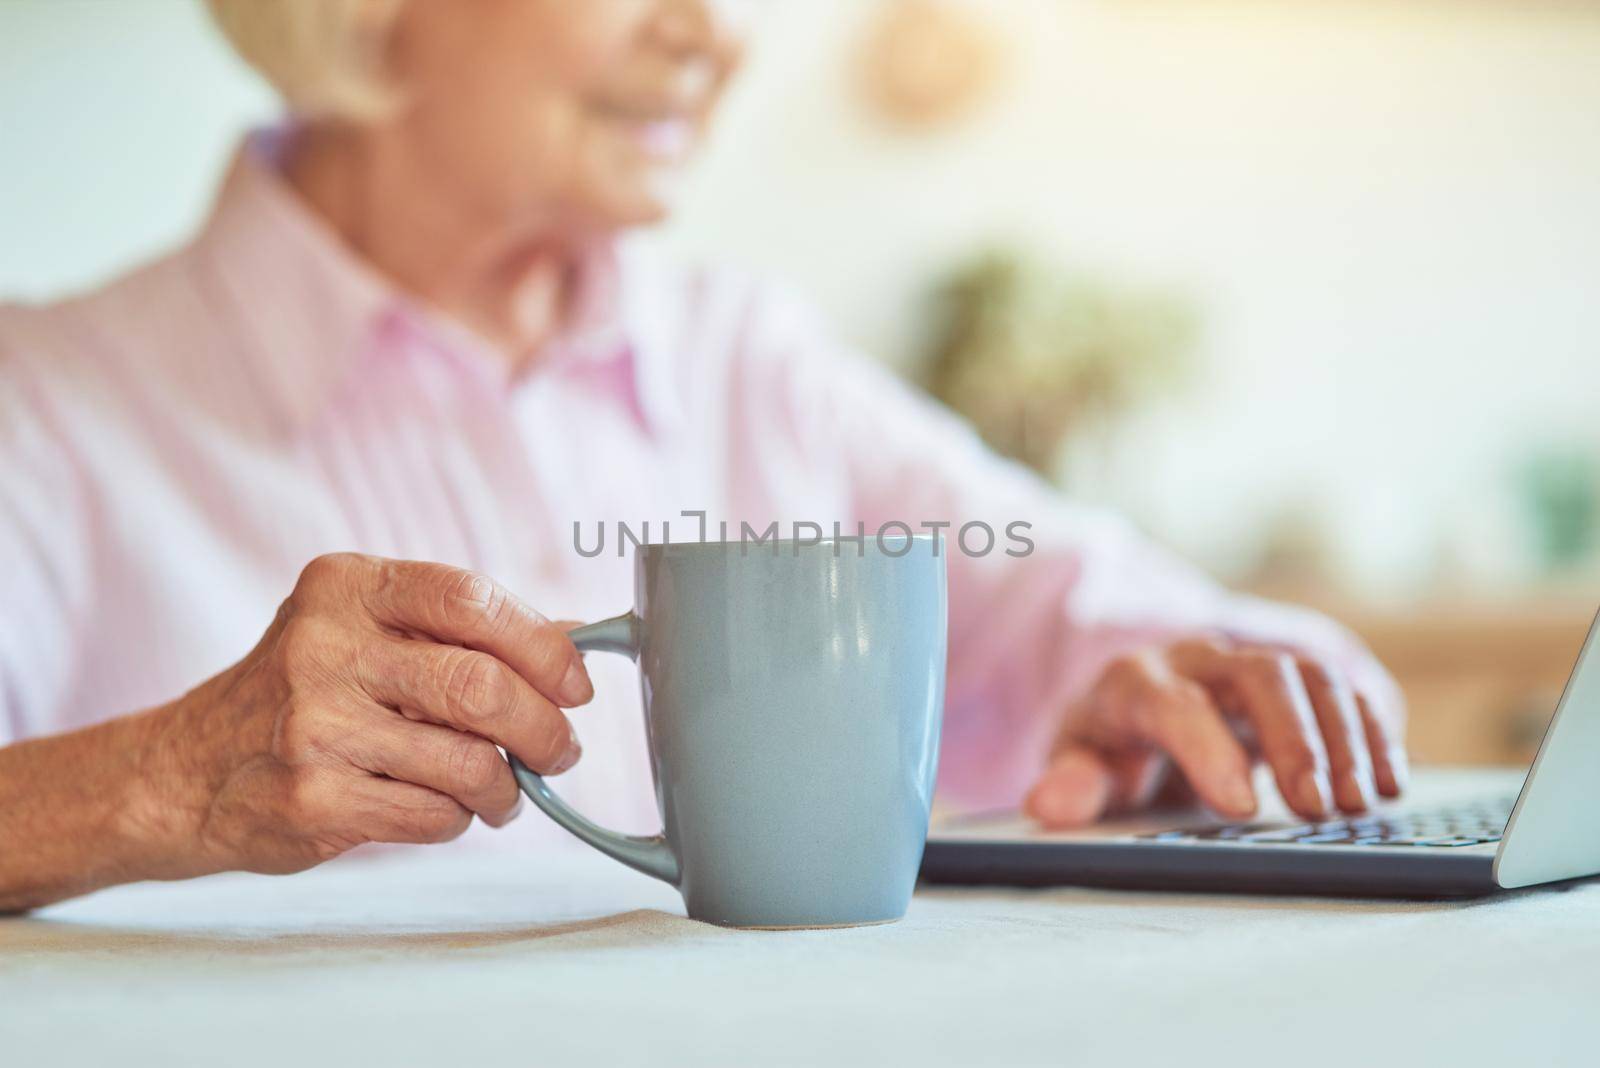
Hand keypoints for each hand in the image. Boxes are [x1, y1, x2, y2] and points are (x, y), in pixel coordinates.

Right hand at [130, 554, 592, 877]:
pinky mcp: (311, 800)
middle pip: (480, 686)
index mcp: (347, 587)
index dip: (544, 646)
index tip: (576, 684)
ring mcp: (312, 726)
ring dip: (506, 785)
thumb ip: (464, 630)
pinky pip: (432, 815)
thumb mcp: (365, 630)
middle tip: (561, 749)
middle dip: (543, 728)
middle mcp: (325, 647)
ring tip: (502, 790)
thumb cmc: (300, 693)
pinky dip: (457, 818)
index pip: (472, 600)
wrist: (185, 771)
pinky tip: (444, 809)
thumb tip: (579, 637)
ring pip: (467, 761)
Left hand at [1024, 636, 1406, 827]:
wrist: (1143, 711)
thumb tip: (1046, 806)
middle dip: (1293, 740)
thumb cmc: (1112, 745)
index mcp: (1138, 680)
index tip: (1240, 807)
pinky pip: (1345, 688)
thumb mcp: (1082, 765)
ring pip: (1311, 676)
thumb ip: (1072, 784)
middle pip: (1259, 676)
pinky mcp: (1298, 678)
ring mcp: (1254, 661)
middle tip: (1318, 809)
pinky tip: (1388, 782)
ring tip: (1362, 805)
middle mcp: (1201, 658)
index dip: (1207, 749)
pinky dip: (1372, 732)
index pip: (1173, 702)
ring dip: (1344, 738)